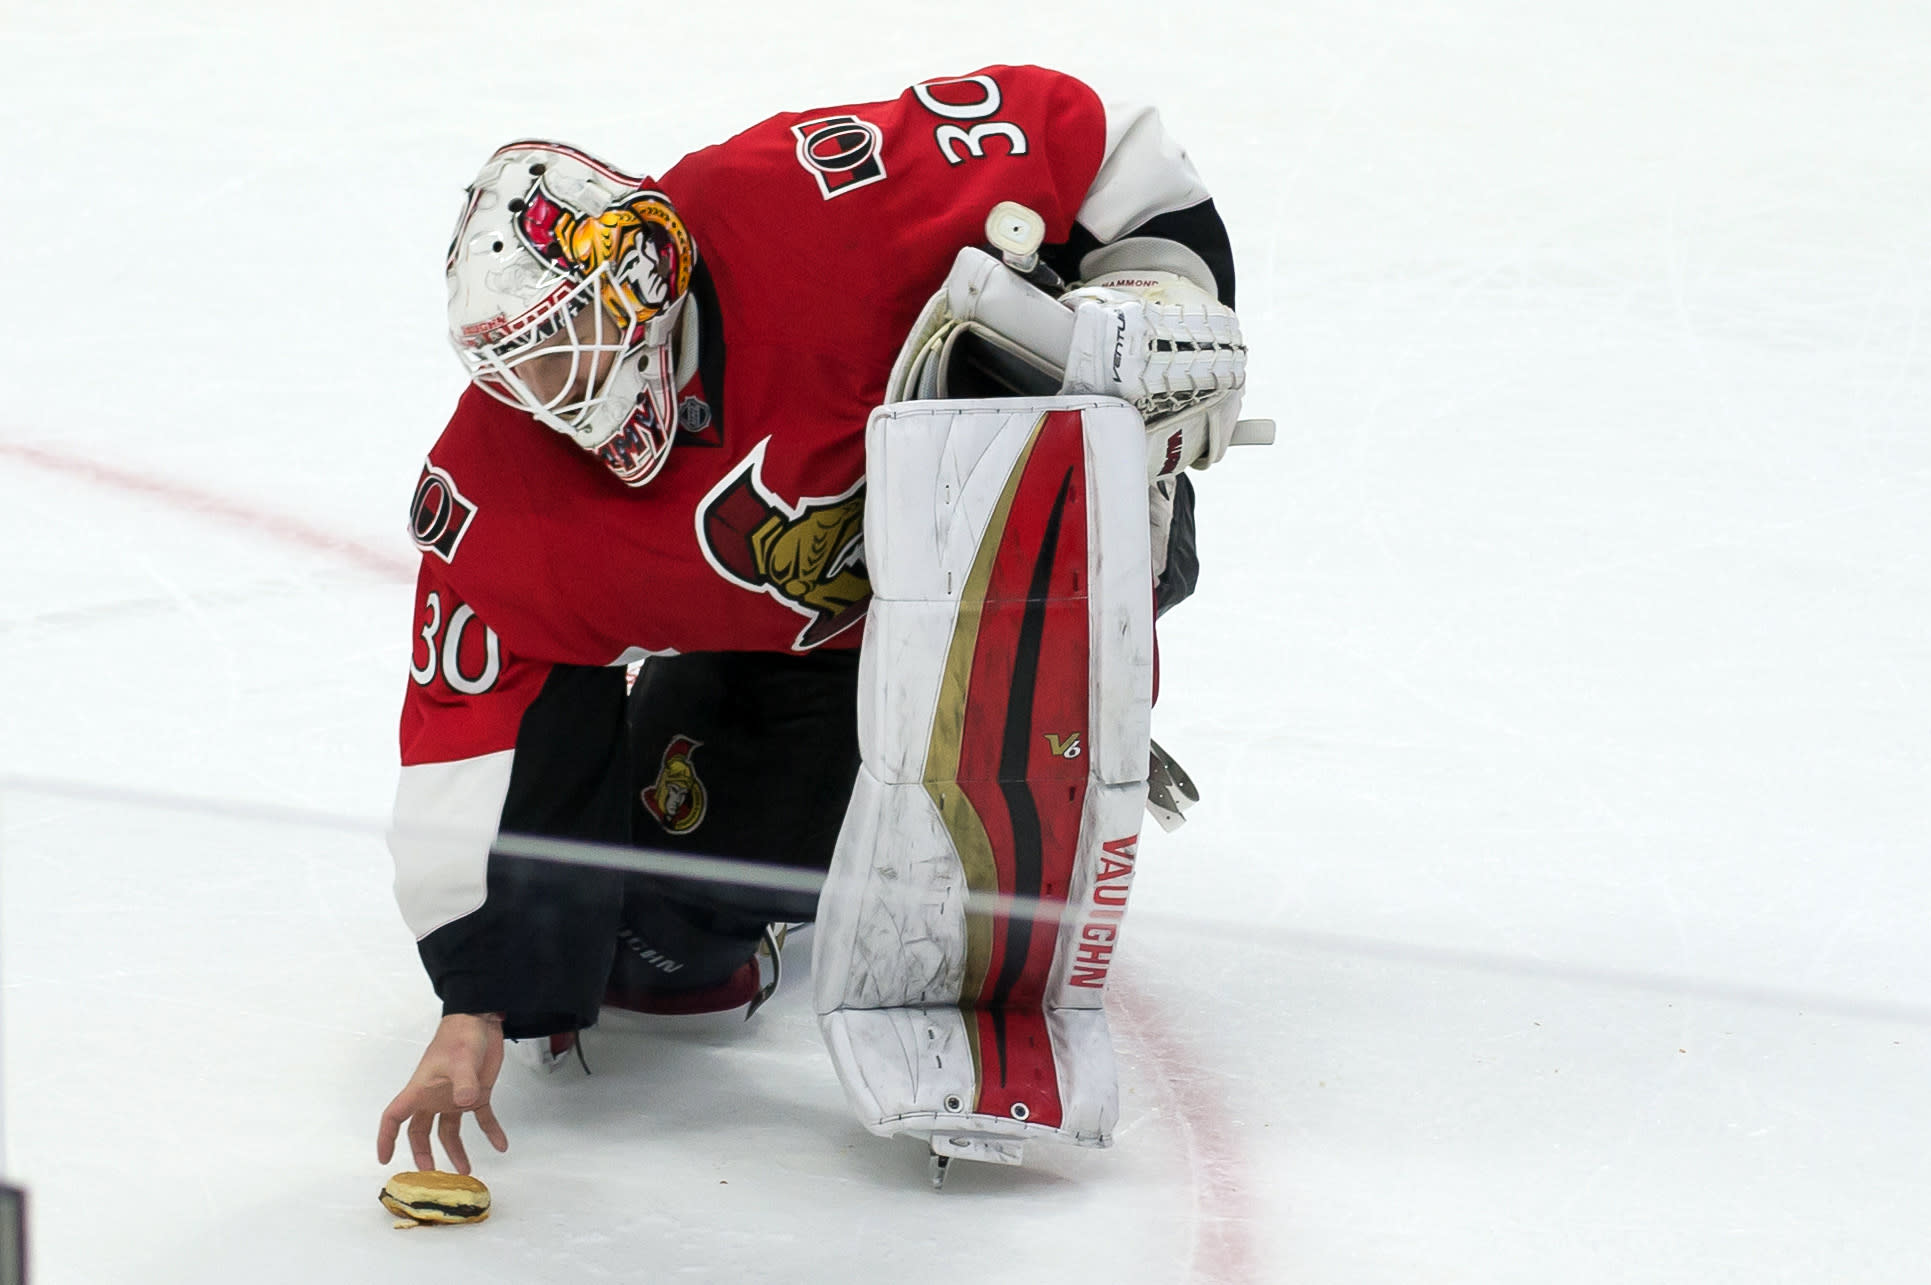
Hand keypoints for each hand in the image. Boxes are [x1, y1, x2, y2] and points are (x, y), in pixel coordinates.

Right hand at [376, 1012, 508, 1174]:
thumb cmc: (461, 1037)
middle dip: (423, 1153)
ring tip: (465, 1170)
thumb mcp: (461, 1059)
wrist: (482, 1021)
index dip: (386, 1138)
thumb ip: (462, 1082)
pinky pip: (482, 1119)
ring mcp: (455, 1096)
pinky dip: (491, 1132)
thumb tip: (464, 1103)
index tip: (385, 1159)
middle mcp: (434, 1097)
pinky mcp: (477, 1093)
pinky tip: (501, 1145)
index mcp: (421, 1090)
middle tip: (431, 1173)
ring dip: (456, 1150)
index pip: (394, 1117)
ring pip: (449, 1130)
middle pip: (421, 1131)